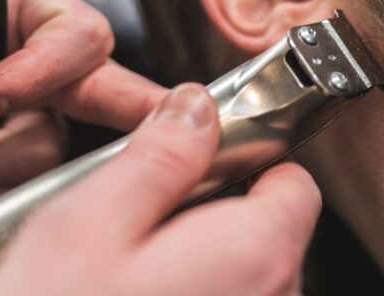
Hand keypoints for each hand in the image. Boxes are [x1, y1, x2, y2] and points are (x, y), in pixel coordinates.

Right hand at [0, 84, 321, 295]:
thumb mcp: (89, 223)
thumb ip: (159, 157)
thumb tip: (196, 108)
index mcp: (254, 253)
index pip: (294, 181)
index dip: (249, 159)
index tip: (202, 159)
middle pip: (270, 230)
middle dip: (215, 212)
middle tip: (143, 220)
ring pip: (243, 275)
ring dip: (197, 261)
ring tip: (128, 274)